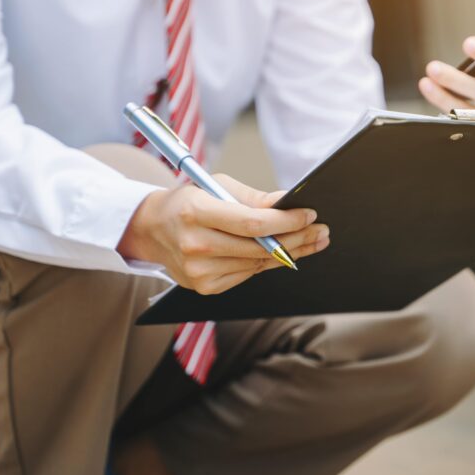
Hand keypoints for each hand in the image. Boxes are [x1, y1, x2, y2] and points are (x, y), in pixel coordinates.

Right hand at [118, 174, 329, 294]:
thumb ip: (253, 197)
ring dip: (291, 253)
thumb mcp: (216, 187)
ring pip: (258, 263)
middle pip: (260, 247)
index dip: (286, 221)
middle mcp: (195, 245)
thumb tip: (286, 201)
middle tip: (322, 230)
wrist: (152, 230)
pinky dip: (269, 263)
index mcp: (196, 213)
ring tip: (314, 241)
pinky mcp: (205, 287)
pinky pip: (248, 274)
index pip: (252, 223)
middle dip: (297, 238)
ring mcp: (199, 271)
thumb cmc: (189, 202)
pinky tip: (287, 253)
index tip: (309, 214)